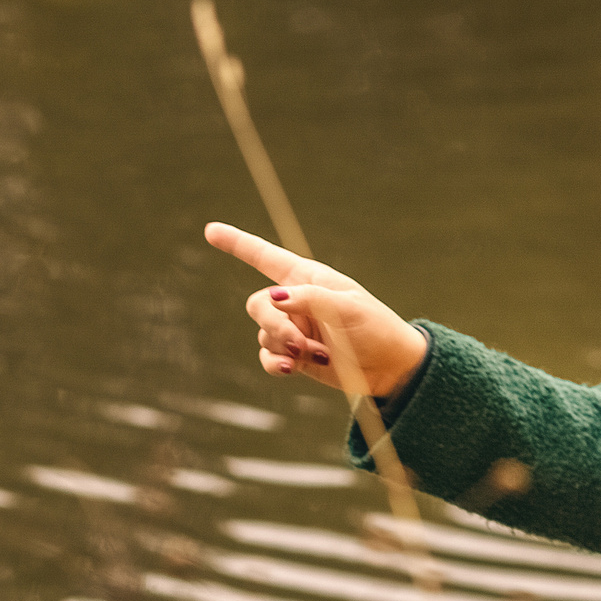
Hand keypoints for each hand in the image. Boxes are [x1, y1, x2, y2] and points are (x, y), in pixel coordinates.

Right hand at [203, 222, 430, 400]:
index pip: (265, 257)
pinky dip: (277, 364)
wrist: (390, 367)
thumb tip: (274, 298)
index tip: (211, 230)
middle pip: (258, 305)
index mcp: (308, 278)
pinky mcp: (294, 356)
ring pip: (263, 335)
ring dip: (286, 347)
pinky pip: (268, 357)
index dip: (236, 243)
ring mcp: (294, 329)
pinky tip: (292, 369)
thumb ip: (310, 299)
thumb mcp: (347, 307)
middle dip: (274, 325)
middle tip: (300, 343)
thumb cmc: (375, 328)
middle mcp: (296, 301)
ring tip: (316, 355)